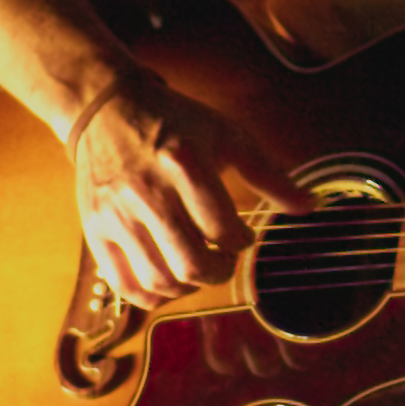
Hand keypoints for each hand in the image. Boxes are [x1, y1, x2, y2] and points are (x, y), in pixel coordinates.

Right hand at [68, 71, 311, 305]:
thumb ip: (270, 174)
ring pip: (159, 281)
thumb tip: (310, 207)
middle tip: (224, 260)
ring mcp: (116, 216)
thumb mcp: (228, 136)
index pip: (222, 230)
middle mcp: (147, 194)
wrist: (107, 110)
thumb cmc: (175, 123)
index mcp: (185, 166)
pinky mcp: (94, 230)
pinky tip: (168, 280)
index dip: (241, 241)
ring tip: (198, 267)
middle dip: (220, 271)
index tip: (242, 235)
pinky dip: (152, 296)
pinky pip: (124, 286)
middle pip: (191, 264)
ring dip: (189, 286)